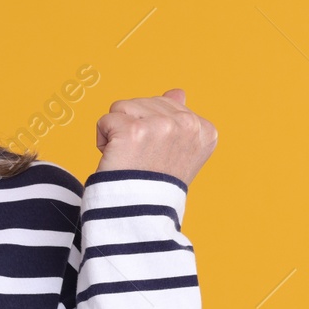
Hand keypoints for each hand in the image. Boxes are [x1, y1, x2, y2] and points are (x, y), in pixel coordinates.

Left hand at [93, 88, 216, 185]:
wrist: (139, 216)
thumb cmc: (155, 185)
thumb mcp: (178, 150)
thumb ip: (179, 117)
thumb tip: (178, 92)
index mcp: (205, 130)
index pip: (165, 104)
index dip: (153, 130)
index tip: (159, 156)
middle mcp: (188, 125)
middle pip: (143, 102)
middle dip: (134, 127)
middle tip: (142, 160)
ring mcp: (163, 126)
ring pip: (122, 107)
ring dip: (117, 132)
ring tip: (130, 159)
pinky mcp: (134, 130)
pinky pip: (105, 120)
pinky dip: (102, 141)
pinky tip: (117, 160)